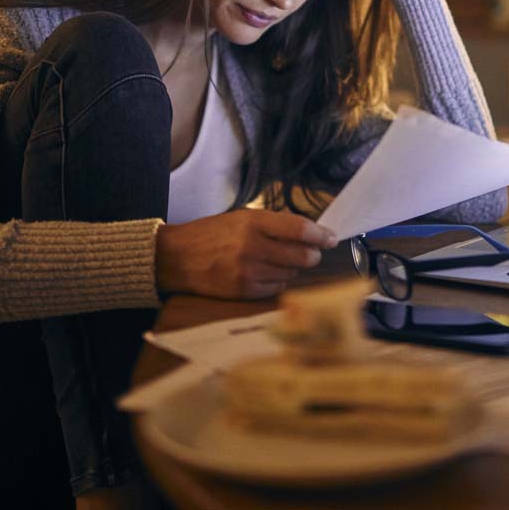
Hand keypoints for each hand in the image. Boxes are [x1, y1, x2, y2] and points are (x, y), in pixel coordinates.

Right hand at [155, 209, 339, 298]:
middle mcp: (253, 247)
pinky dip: (278, 281)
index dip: (320, 235)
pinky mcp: (245, 291)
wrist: (177, 258)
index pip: (299, 229)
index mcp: (253, 222)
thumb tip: (309, 233)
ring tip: (279, 261)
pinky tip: (267, 273)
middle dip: (312, 255)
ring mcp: (249, 272)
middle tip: (310, 252)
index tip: (331, 237)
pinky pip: (276, 288)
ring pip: (292, 274)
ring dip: (293, 269)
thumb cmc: (212, 233)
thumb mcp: (241, 217)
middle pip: (302, 256)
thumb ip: (273, 224)